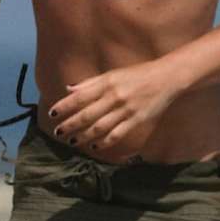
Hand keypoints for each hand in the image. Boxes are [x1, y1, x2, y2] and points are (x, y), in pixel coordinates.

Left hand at [48, 61, 176, 155]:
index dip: (64, 106)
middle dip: (70, 125)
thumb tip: (68, 90)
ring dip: (83, 136)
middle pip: (86, 115)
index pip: (80, 97)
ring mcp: (126, 110)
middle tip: (58, 132)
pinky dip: (104, 142)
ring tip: (72, 141)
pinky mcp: (137, 120)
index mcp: (107, 83)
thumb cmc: (137, 75)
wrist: (166, 78)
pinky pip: (117, 134)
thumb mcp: (113, 74)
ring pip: (99, 127)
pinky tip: (94, 146)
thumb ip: (90, 83)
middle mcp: (114, 97)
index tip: (52, 114)